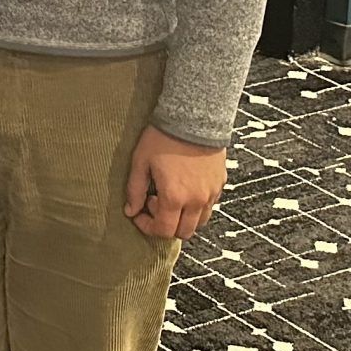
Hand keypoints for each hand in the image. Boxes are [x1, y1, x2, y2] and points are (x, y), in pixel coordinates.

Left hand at [125, 124, 227, 241]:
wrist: (193, 118)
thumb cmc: (163, 138)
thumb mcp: (141, 162)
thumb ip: (135, 190)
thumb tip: (130, 211)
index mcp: (175, 197)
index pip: (164, 230)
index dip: (148, 227)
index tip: (139, 214)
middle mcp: (196, 201)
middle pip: (184, 232)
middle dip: (166, 225)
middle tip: (154, 203)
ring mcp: (211, 193)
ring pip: (199, 222)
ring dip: (183, 218)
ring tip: (170, 195)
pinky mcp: (220, 184)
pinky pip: (209, 206)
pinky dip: (196, 206)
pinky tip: (184, 188)